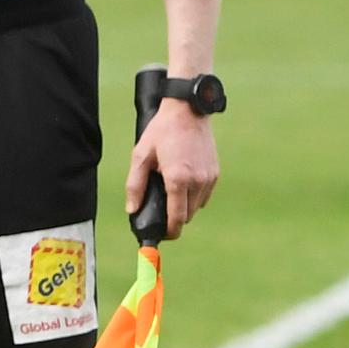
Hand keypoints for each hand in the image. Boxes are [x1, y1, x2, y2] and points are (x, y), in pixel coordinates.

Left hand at [125, 98, 218, 239]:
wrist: (188, 112)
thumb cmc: (161, 132)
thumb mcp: (140, 156)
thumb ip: (135, 185)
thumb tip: (132, 210)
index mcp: (178, 179)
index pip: (177, 218)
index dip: (170, 231)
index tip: (162, 235)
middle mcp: (197, 181)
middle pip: (187, 215)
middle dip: (174, 218)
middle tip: (159, 212)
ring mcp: (209, 178)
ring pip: (197, 207)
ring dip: (184, 207)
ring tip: (169, 194)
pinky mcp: (215, 173)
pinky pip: (204, 195)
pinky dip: (194, 196)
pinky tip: (182, 185)